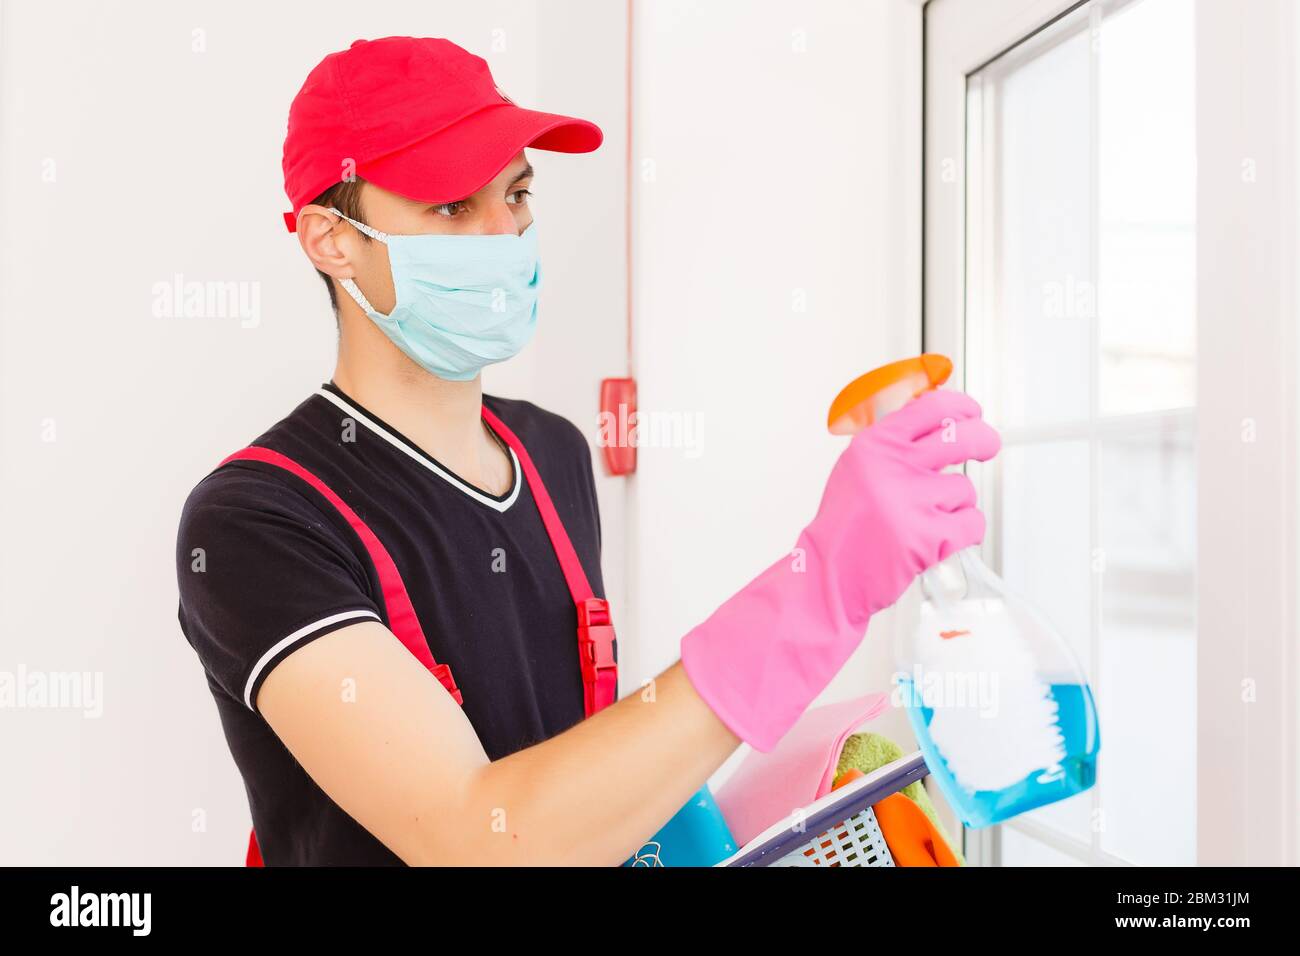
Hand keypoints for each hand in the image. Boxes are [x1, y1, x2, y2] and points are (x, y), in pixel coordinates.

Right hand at [803, 388, 1000, 629]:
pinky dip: (964, 532)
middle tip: (987, 446)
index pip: (932, 408)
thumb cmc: (846, 524)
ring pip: (965, 489)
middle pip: (963, 437)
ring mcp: (911, 501)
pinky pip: (971, 523)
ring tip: (927, 519)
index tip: (971, 413)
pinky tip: (939, 539)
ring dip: (956, 504)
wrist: (830, 572)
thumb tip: (939, 423)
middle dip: (984, 440)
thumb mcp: (858, 468)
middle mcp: (893, 467)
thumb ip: (893, 444)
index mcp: (875, 445)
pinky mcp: (928, 537)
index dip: (961, 407)